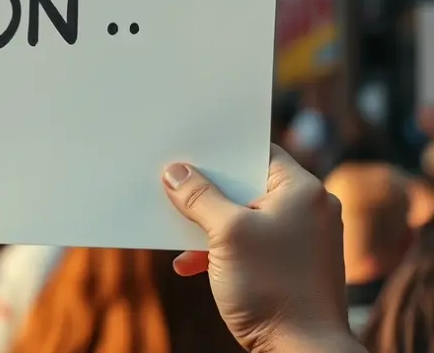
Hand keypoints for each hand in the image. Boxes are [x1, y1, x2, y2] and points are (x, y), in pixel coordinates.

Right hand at [163, 145, 353, 352]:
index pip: (258, 151)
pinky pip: (251, 244)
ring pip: (245, 216)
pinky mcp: (291, 266)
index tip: (188, 153)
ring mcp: (302, 239)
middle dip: (208, 192)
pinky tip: (192, 266)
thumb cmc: (272, 288)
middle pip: (248, 185)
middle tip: (174, 188)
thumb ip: (199, 196)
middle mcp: (309, 209)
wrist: (302, 352)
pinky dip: (223, 250)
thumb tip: (176, 172)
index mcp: (303, 191)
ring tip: (179, 234)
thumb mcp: (225, 234)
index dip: (222, 151)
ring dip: (210, 226)